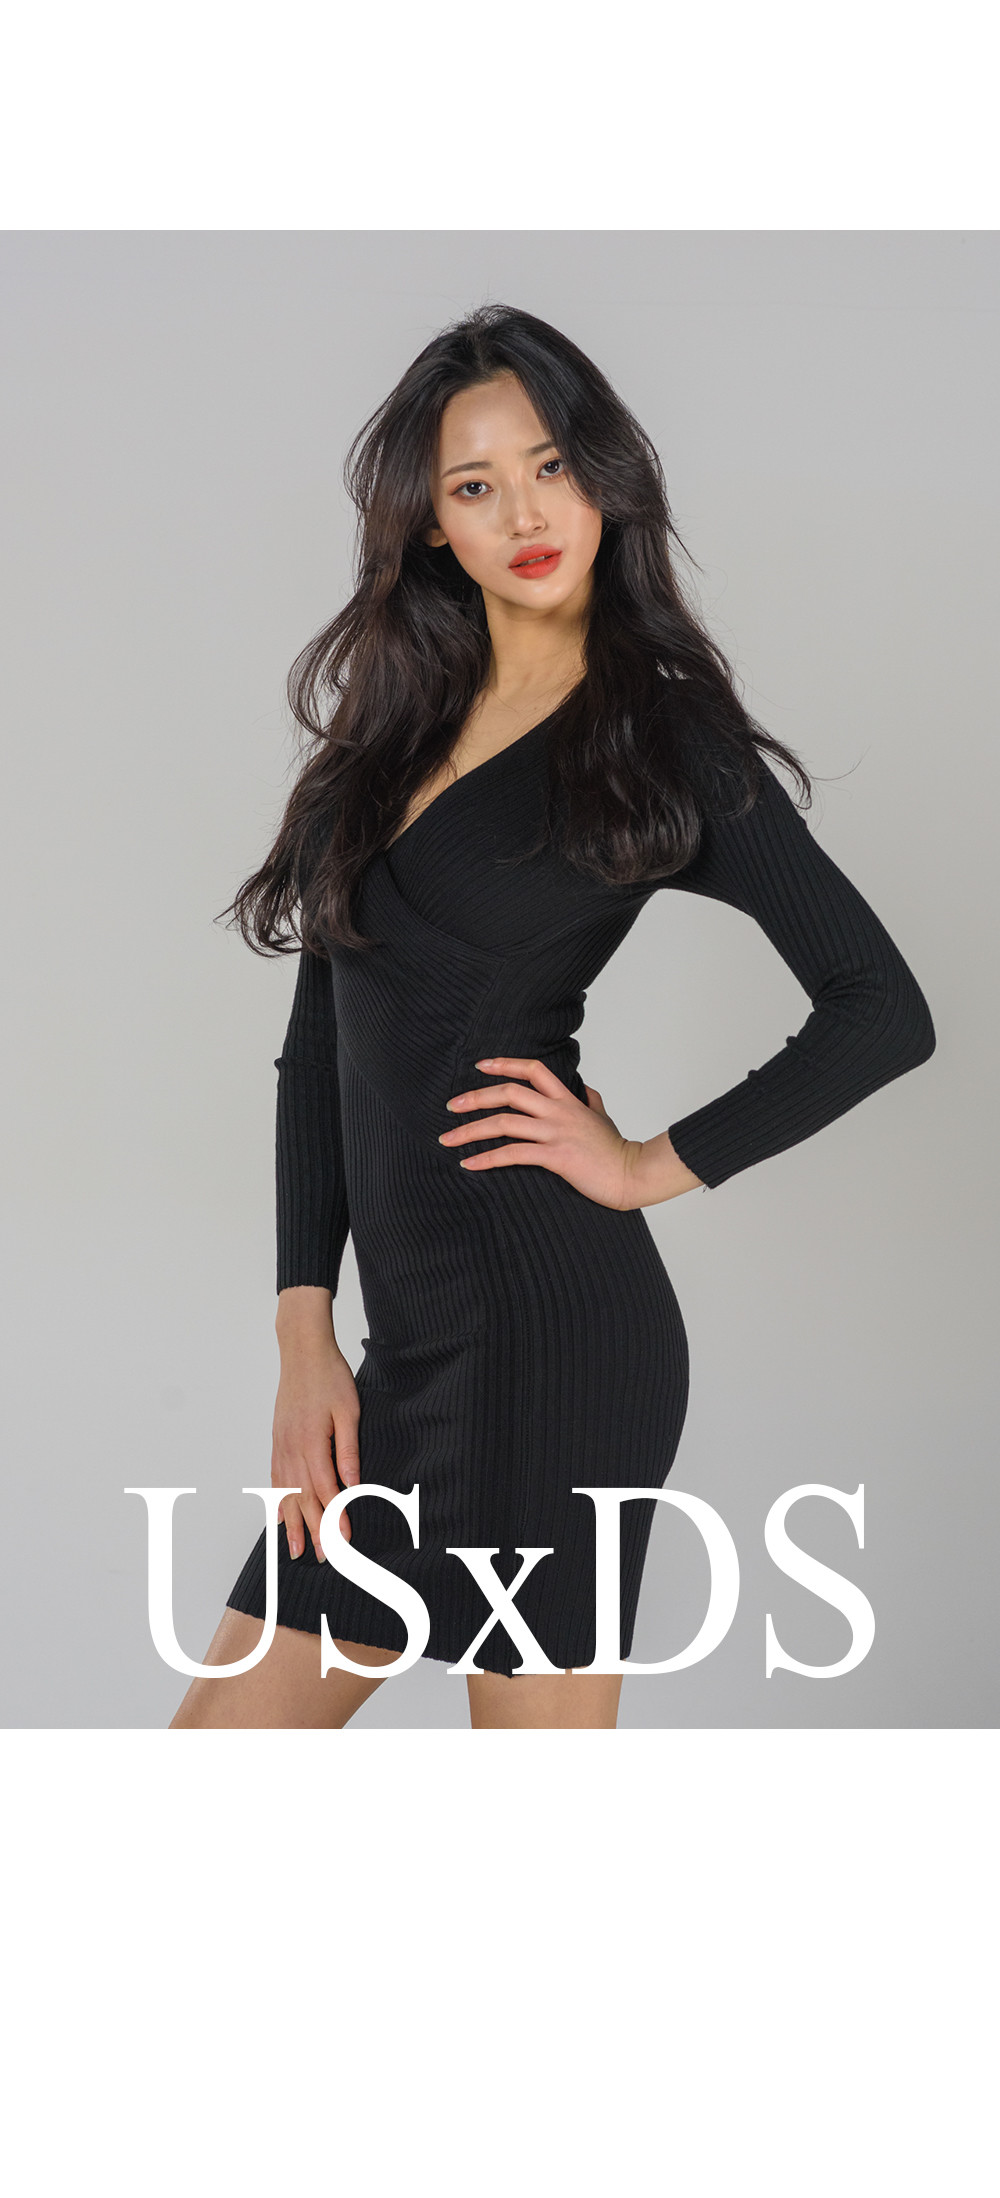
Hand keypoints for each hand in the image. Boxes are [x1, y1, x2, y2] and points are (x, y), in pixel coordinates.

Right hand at [272, 1322, 360, 1560]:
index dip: (335, 1517)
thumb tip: (353, 1482)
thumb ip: (348, 1449)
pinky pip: (275, 1477)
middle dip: (314, 1530)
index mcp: (311, 1442)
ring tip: (296, 1550)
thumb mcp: (349, 1410)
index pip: (325, 1489)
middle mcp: (292, 1448)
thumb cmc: (330, 1377)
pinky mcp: (277, 1440)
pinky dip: (277, 1500)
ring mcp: (281, 1445)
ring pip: (285, 1492)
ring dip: (292, 1523)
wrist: (302, 1352)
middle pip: (303, 1498)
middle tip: (324, 1558)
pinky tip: (280, 1517)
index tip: (345, 1540)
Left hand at [439, 1055, 647, 1210]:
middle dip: (475, 1097)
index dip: (505, 1064)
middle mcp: (559, 1112)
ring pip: (505, 1123)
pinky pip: (513, 1154)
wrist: (632, 1174)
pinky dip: (487, 1159)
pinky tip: (469, 1164)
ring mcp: (557, 1133)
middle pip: (510, 1093)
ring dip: (471, 1131)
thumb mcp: (602, 1117)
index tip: (481, 1066)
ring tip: (448, 1140)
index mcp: (568, 1100)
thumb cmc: (616, 1150)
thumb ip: (590, 1101)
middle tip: (451, 1106)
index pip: (533, 1070)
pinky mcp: (556, 1156)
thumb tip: (583, 1090)